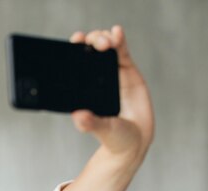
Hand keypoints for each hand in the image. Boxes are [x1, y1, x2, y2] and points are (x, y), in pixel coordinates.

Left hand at [70, 25, 154, 160]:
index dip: (73, 50)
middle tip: (94, 44)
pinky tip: (116, 32)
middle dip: (91, 41)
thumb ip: (90, 123)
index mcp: (82, 89)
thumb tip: (78, 116)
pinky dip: (120, 40)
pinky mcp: (127, 71)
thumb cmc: (113, 137)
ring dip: (103, 38)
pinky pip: (122, 52)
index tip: (75, 42)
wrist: (134, 141)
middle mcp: (94, 79)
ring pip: (105, 48)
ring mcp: (111, 73)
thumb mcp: (101, 130)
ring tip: (106, 42)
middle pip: (89, 51)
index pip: (74, 64)